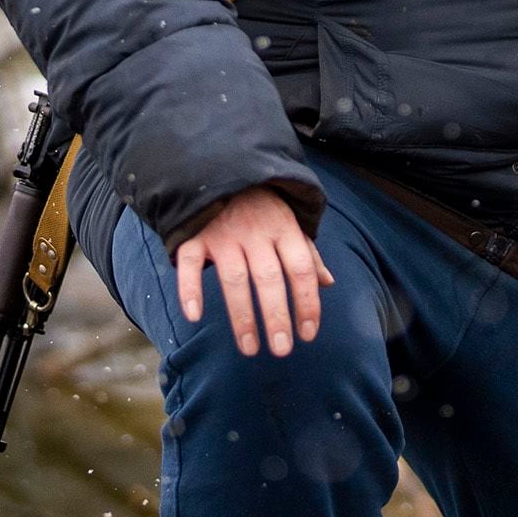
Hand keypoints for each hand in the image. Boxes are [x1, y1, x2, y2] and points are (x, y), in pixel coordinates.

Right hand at [173, 187, 330, 355]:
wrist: (219, 166)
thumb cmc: (261, 203)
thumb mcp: (289, 221)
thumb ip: (306, 252)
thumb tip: (328, 283)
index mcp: (284, 228)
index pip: (301, 270)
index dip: (307, 303)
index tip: (308, 334)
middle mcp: (255, 231)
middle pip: (269, 279)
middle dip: (277, 317)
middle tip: (282, 350)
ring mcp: (223, 233)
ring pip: (234, 279)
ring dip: (242, 316)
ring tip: (249, 348)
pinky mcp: (194, 234)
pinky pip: (189, 264)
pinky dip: (190, 289)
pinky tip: (194, 316)